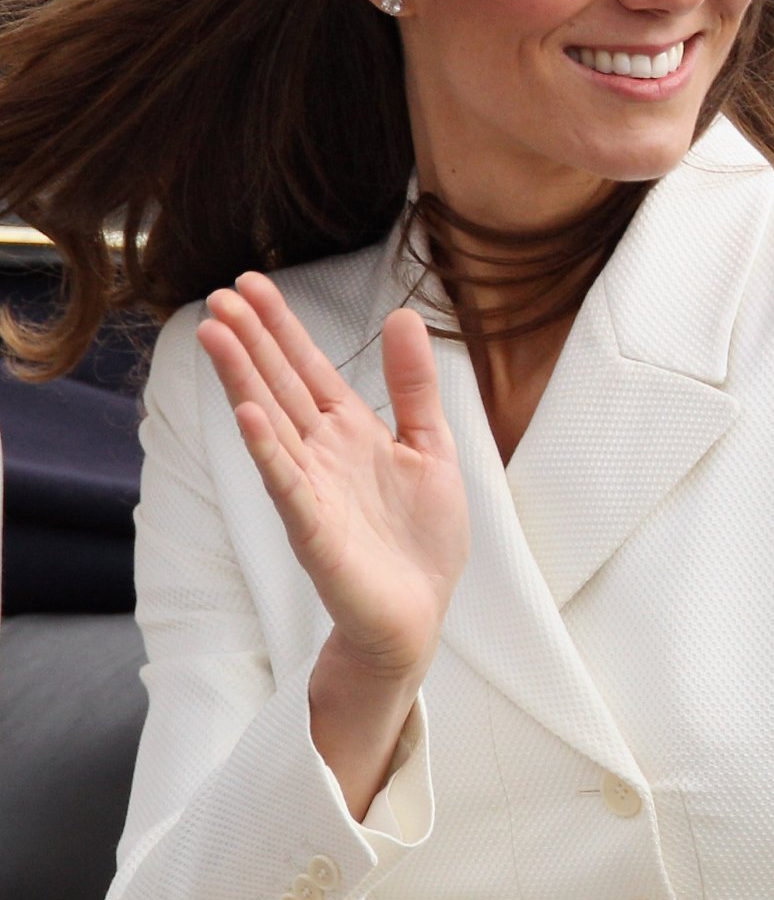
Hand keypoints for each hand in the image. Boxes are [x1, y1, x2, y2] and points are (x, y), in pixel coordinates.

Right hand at [197, 272, 469, 686]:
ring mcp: (311, 489)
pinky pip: (286, 483)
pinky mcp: (314, 530)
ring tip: (215, 336)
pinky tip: (248, 414)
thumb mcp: (431, 447)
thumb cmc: (422, 539)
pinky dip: (268, 448)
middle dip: (250, 341)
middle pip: (279, 385)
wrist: (419, 615)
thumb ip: (413, 386)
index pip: (308, 368)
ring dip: (243, 380)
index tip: (250, 284)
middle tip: (218, 297)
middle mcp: (321, 453)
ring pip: (271, 423)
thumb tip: (402, 315)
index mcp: (350, 432)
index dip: (280, 326)